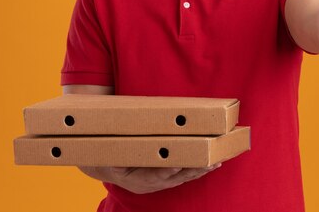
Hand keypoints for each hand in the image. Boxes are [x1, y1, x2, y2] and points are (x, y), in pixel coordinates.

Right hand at [78, 164, 221, 193]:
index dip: (165, 172)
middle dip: (191, 171)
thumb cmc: (108, 157)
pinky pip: (182, 176)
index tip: (177, 166)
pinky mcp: (163, 180)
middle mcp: (148, 185)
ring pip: (181, 178)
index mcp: (135, 180)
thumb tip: (128, 133)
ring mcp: (157, 184)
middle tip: (207, 163)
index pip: (152, 177)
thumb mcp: (110, 154)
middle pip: (173, 179)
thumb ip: (120, 150)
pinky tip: (210, 164)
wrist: (104, 167)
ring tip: (214, 162)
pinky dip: (196, 170)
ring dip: (198, 171)